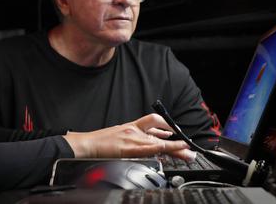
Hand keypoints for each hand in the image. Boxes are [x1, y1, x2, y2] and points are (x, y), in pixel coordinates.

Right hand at [63, 113, 194, 160]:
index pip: (153, 121)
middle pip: (161, 133)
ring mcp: (133, 139)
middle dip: (177, 141)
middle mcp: (134, 130)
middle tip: (189, 148)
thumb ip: (133, 137)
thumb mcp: (119, 135)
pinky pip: (151, 148)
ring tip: (187, 154)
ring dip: (176, 148)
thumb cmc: (100, 143)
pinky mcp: (129, 148)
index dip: (167, 125)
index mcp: (131, 126)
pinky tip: (173, 151)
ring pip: (160, 142)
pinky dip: (164, 149)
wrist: (86, 145)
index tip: (176, 132)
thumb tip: (147, 143)